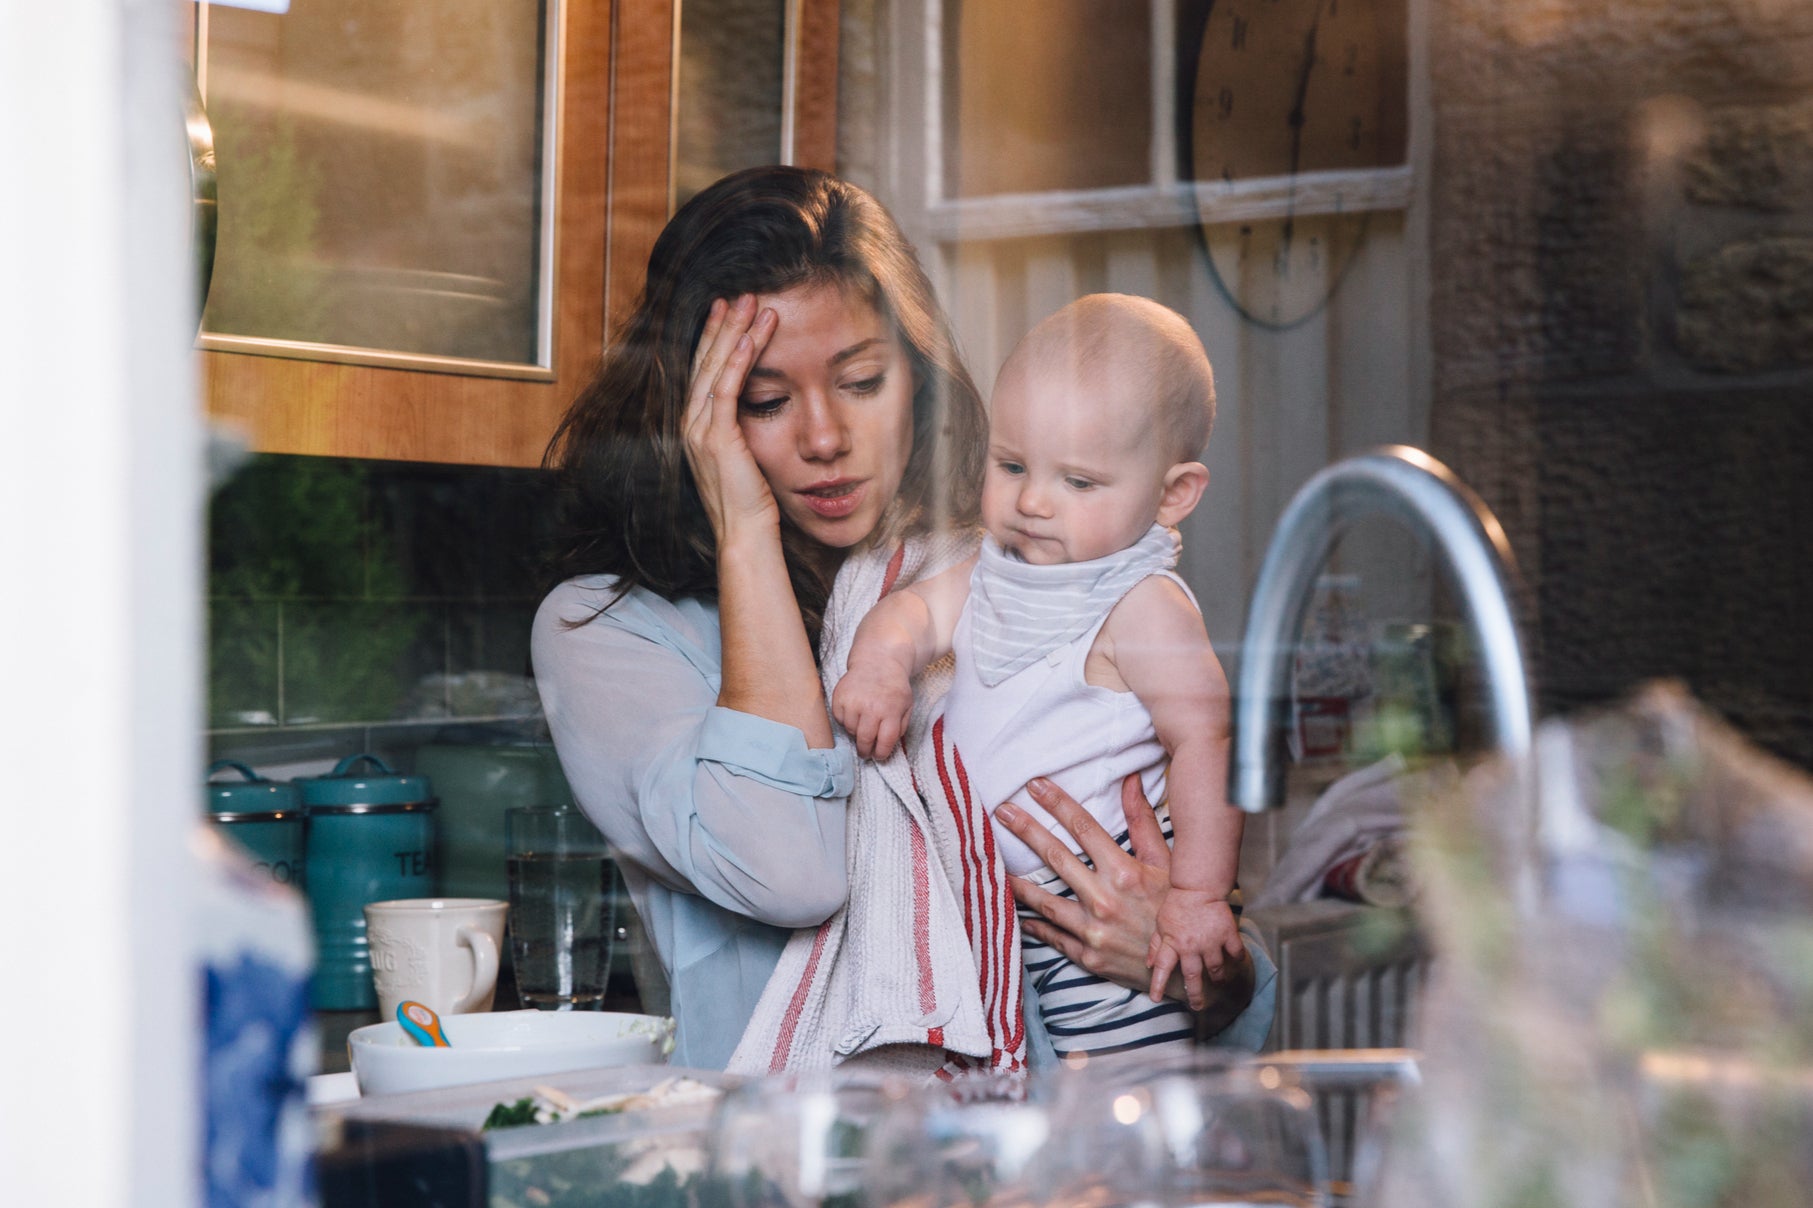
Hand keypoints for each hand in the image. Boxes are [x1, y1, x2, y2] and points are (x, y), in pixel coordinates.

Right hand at [681, 296, 780, 543]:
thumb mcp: (746, 454)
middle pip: (705, 362)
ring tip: (753, 304)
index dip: (715, 339)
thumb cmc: (752, 500)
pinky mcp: (717, 439)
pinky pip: (726, 389)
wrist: (745, 534)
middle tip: (741, 294)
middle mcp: (691, 424)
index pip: (703, 371)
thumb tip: (760, 404)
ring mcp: (699, 431)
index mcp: (696, 426)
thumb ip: (743, 426)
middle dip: (723, 325)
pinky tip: (751, 338)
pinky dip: (739, 360)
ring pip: (715, 368)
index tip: (729, 311)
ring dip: (734, 333)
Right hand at [831, 659, 913, 759]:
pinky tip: (854, 712)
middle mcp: (871, 707)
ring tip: (862, 724)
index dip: (881, 753)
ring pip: (850, 730)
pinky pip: (839, 720)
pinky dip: (845, 720)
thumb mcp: (906, 706)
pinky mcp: (839, 697)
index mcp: (891, 711)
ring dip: (856, 732)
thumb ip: (900, 728)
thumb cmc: (894, 687)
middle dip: (865, 750)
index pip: (884, 742)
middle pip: (864, 740)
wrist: (877, 662)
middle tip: (865, 753)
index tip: (879, 756)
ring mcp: (853, 702)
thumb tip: (887, 746)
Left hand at [1001, 773, 1255, 1030]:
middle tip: (1002, 811)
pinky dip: (1034, 925)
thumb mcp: (1167, 865)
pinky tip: (1018, 913)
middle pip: (1056, 857)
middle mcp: (1105, 900)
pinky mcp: (1088, 957)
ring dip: (1019, 882)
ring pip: (1045, 901)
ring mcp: (1093, 931)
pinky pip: (1053, 937)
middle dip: (1026, 830)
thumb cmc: (1177, 912)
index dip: (1057, 803)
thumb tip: (1131, 781)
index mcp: (1125, 873)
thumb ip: (1143, 822)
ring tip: (995, 866)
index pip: (1084, 828)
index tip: (1035, 785)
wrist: (1187, 970)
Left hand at [1147, 889, 1244, 1009]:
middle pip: (1192, 976)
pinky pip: (1235, 952)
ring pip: (1216, 968)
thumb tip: (1148, 965)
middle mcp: (1191, 946)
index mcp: (1173, 943)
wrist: (1198, 886)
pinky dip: (1236, 958)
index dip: (1158, 985)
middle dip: (1194, 995)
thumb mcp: (1161, 923)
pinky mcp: (1227, 933)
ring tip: (1218, 982)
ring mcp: (1210, 941)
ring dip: (1217, 978)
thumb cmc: (1177, 904)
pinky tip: (1235, 961)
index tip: (1155, 999)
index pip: (1162, 968)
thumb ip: (1155, 945)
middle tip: (1197, 1007)